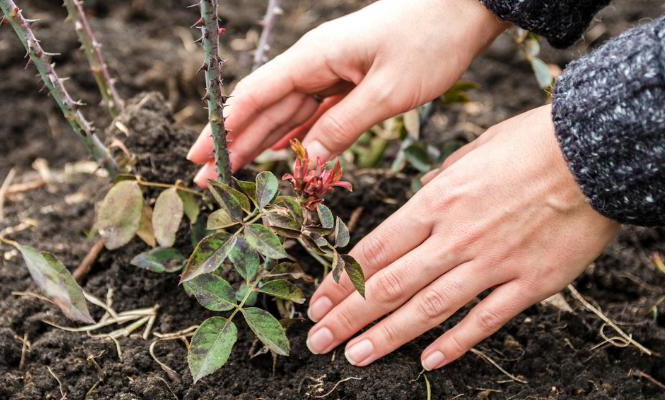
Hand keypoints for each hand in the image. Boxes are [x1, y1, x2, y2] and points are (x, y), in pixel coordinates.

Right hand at [189, 0, 508, 186]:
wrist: (466, 5)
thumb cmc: (431, 38)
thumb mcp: (388, 90)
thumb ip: (342, 127)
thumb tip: (303, 162)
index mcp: (314, 57)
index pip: (255, 96)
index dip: (223, 128)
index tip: (198, 157)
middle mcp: (314, 62)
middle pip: (263, 108)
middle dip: (232, 144)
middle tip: (205, 181)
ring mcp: (331, 70)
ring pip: (285, 113)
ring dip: (257, 144)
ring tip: (231, 175)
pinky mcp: (349, 79)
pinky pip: (312, 112)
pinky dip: (293, 135)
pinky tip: (277, 154)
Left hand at [304, 105, 620, 368]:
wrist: (599, 150)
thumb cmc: (534, 142)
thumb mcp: (471, 151)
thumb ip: (439, 183)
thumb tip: (420, 198)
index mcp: (436, 201)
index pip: (374, 249)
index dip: (340, 281)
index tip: (316, 303)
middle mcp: (455, 236)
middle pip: (389, 285)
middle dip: (347, 317)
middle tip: (316, 342)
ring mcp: (493, 262)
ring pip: (428, 309)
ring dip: (386, 337)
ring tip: (353, 356)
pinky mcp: (531, 282)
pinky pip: (486, 320)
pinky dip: (455, 342)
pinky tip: (428, 361)